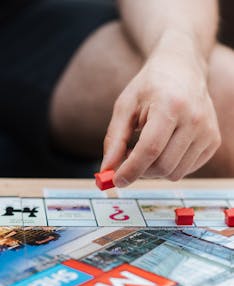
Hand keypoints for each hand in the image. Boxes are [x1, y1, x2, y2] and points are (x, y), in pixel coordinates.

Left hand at [101, 42, 220, 186]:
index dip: (130, 170)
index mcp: (171, 105)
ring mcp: (208, 132)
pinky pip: (186, 170)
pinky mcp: (213, 141)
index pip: (150, 150)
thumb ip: (115, 139)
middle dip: (140, 171)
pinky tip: (164, 148)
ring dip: (154, 170)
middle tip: (129, 160)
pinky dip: (170, 167)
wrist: (182, 70)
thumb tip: (107, 170)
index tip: (116, 181)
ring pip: (175, 173)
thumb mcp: (126, 106)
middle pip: (163, 166)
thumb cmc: (150, 87)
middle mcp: (194, 119)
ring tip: (147, 149)